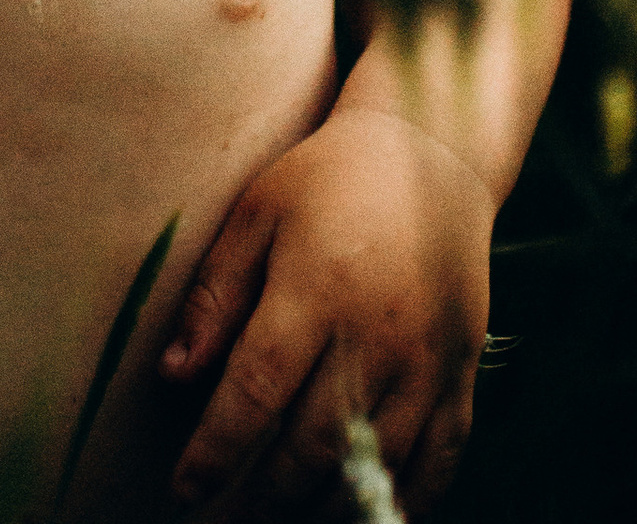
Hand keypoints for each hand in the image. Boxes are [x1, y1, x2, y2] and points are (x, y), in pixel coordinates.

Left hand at [159, 109, 492, 512]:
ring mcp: (428, 358)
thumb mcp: (259, 212)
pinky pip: (440, 460)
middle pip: (313, 445)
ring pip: (374, 466)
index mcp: (316, 286)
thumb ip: (215, 295)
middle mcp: (377, 332)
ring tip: (287, 516)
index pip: (256, 392)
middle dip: (265, 495)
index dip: (216, 451)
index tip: (184, 489)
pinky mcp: (463, 370)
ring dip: (325, 506)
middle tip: (232, 514)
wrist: (434, 149)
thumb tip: (172, 374)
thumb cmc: (330, 179)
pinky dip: (407, 502)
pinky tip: (370, 514)